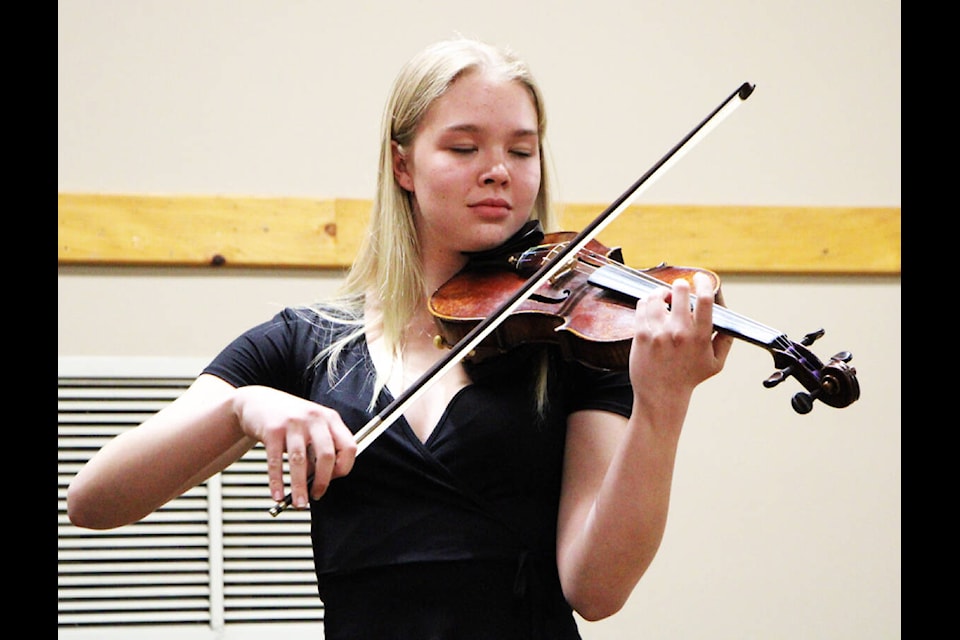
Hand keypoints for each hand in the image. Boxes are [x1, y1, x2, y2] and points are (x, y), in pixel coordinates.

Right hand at [231, 386, 356, 507]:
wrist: (258, 401)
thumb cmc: (290, 418)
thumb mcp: (312, 426)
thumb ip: (320, 448)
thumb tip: (322, 480)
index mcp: (330, 418)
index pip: (348, 446)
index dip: (344, 467)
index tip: (334, 480)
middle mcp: (314, 418)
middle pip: (327, 455)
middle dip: (323, 481)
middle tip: (317, 495)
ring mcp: (293, 423)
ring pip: (300, 461)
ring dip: (300, 487)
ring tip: (299, 503)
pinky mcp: (272, 430)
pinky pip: (276, 461)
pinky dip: (277, 482)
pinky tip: (278, 494)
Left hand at [629, 272, 732, 405]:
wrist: (661, 396)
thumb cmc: (689, 378)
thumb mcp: (716, 363)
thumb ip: (725, 339)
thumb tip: (729, 318)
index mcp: (700, 336)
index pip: (706, 299)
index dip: (704, 282)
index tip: (701, 277)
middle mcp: (679, 332)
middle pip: (679, 290)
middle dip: (680, 286)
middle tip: (679, 290)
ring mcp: (658, 333)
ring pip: (657, 296)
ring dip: (661, 293)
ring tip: (664, 298)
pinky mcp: (641, 335)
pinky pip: (642, 306)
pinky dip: (647, 302)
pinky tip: (651, 306)